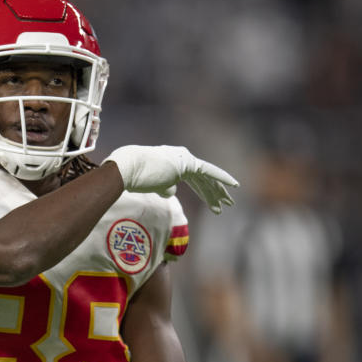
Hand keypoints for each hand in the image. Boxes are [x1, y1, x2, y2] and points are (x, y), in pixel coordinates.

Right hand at [104, 145, 238, 212]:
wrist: (128, 169)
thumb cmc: (134, 178)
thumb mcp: (152, 185)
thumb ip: (164, 187)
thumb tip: (173, 191)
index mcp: (172, 162)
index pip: (193, 178)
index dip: (203, 190)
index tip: (212, 201)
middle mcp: (181, 157)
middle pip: (202, 179)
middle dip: (214, 192)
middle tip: (226, 204)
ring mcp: (185, 159)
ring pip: (207, 178)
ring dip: (218, 192)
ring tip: (228, 204)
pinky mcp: (188, 164)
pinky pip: (209, 172)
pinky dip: (222, 178)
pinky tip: (234, 185)